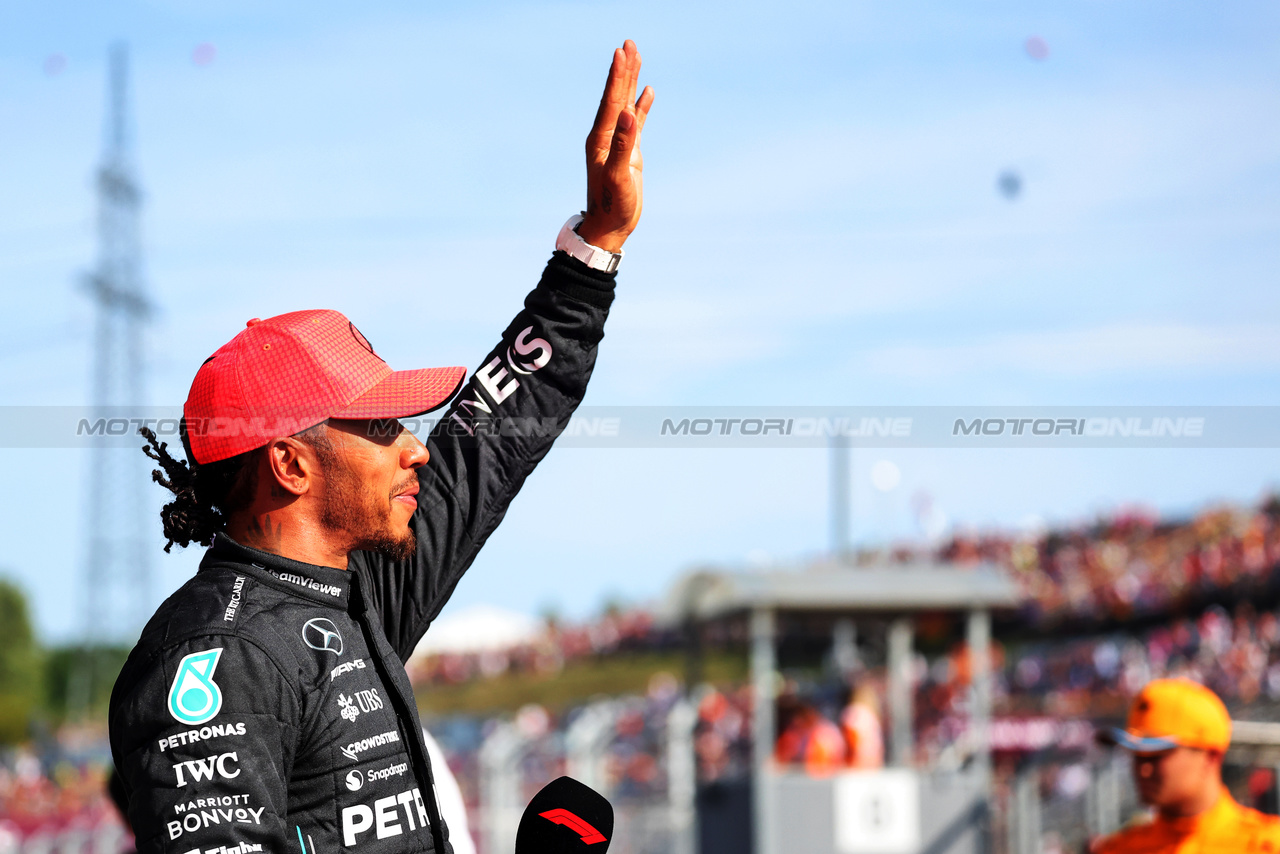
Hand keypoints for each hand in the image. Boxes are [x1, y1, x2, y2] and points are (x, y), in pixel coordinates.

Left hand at [577, 40, 653, 253]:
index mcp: (601, 139)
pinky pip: (637, 122)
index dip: (617, 76)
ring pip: (626, 104)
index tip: (622, 52)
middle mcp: (607, 136)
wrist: (609, 227)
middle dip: (623, 69)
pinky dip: (642, 106)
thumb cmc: (612, 206)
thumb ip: (623, 145)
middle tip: (628, 43)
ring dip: (631, 81)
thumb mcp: (618, 176)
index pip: (611, 100)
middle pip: (616, 96)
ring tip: (636, 56)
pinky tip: (647, 92)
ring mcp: (618, 142)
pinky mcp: (629, 152)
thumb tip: (629, 114)